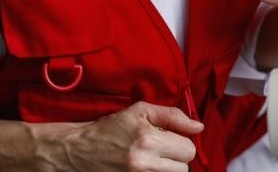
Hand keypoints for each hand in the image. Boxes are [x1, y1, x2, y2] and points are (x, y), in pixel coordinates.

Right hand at [40, 101, 202, 171]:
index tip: (169, 140)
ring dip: (166, 169)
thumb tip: (199, 127)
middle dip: (175, 159)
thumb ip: (173, 116)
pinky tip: (145, 168)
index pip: (188, 150)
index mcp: (148, 140)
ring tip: (151, 160)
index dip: (181, 143)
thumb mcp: (140, 111)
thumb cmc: (110, 128)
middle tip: (160, 151)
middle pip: (183, 169)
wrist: (78, 150)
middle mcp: (144, 163)